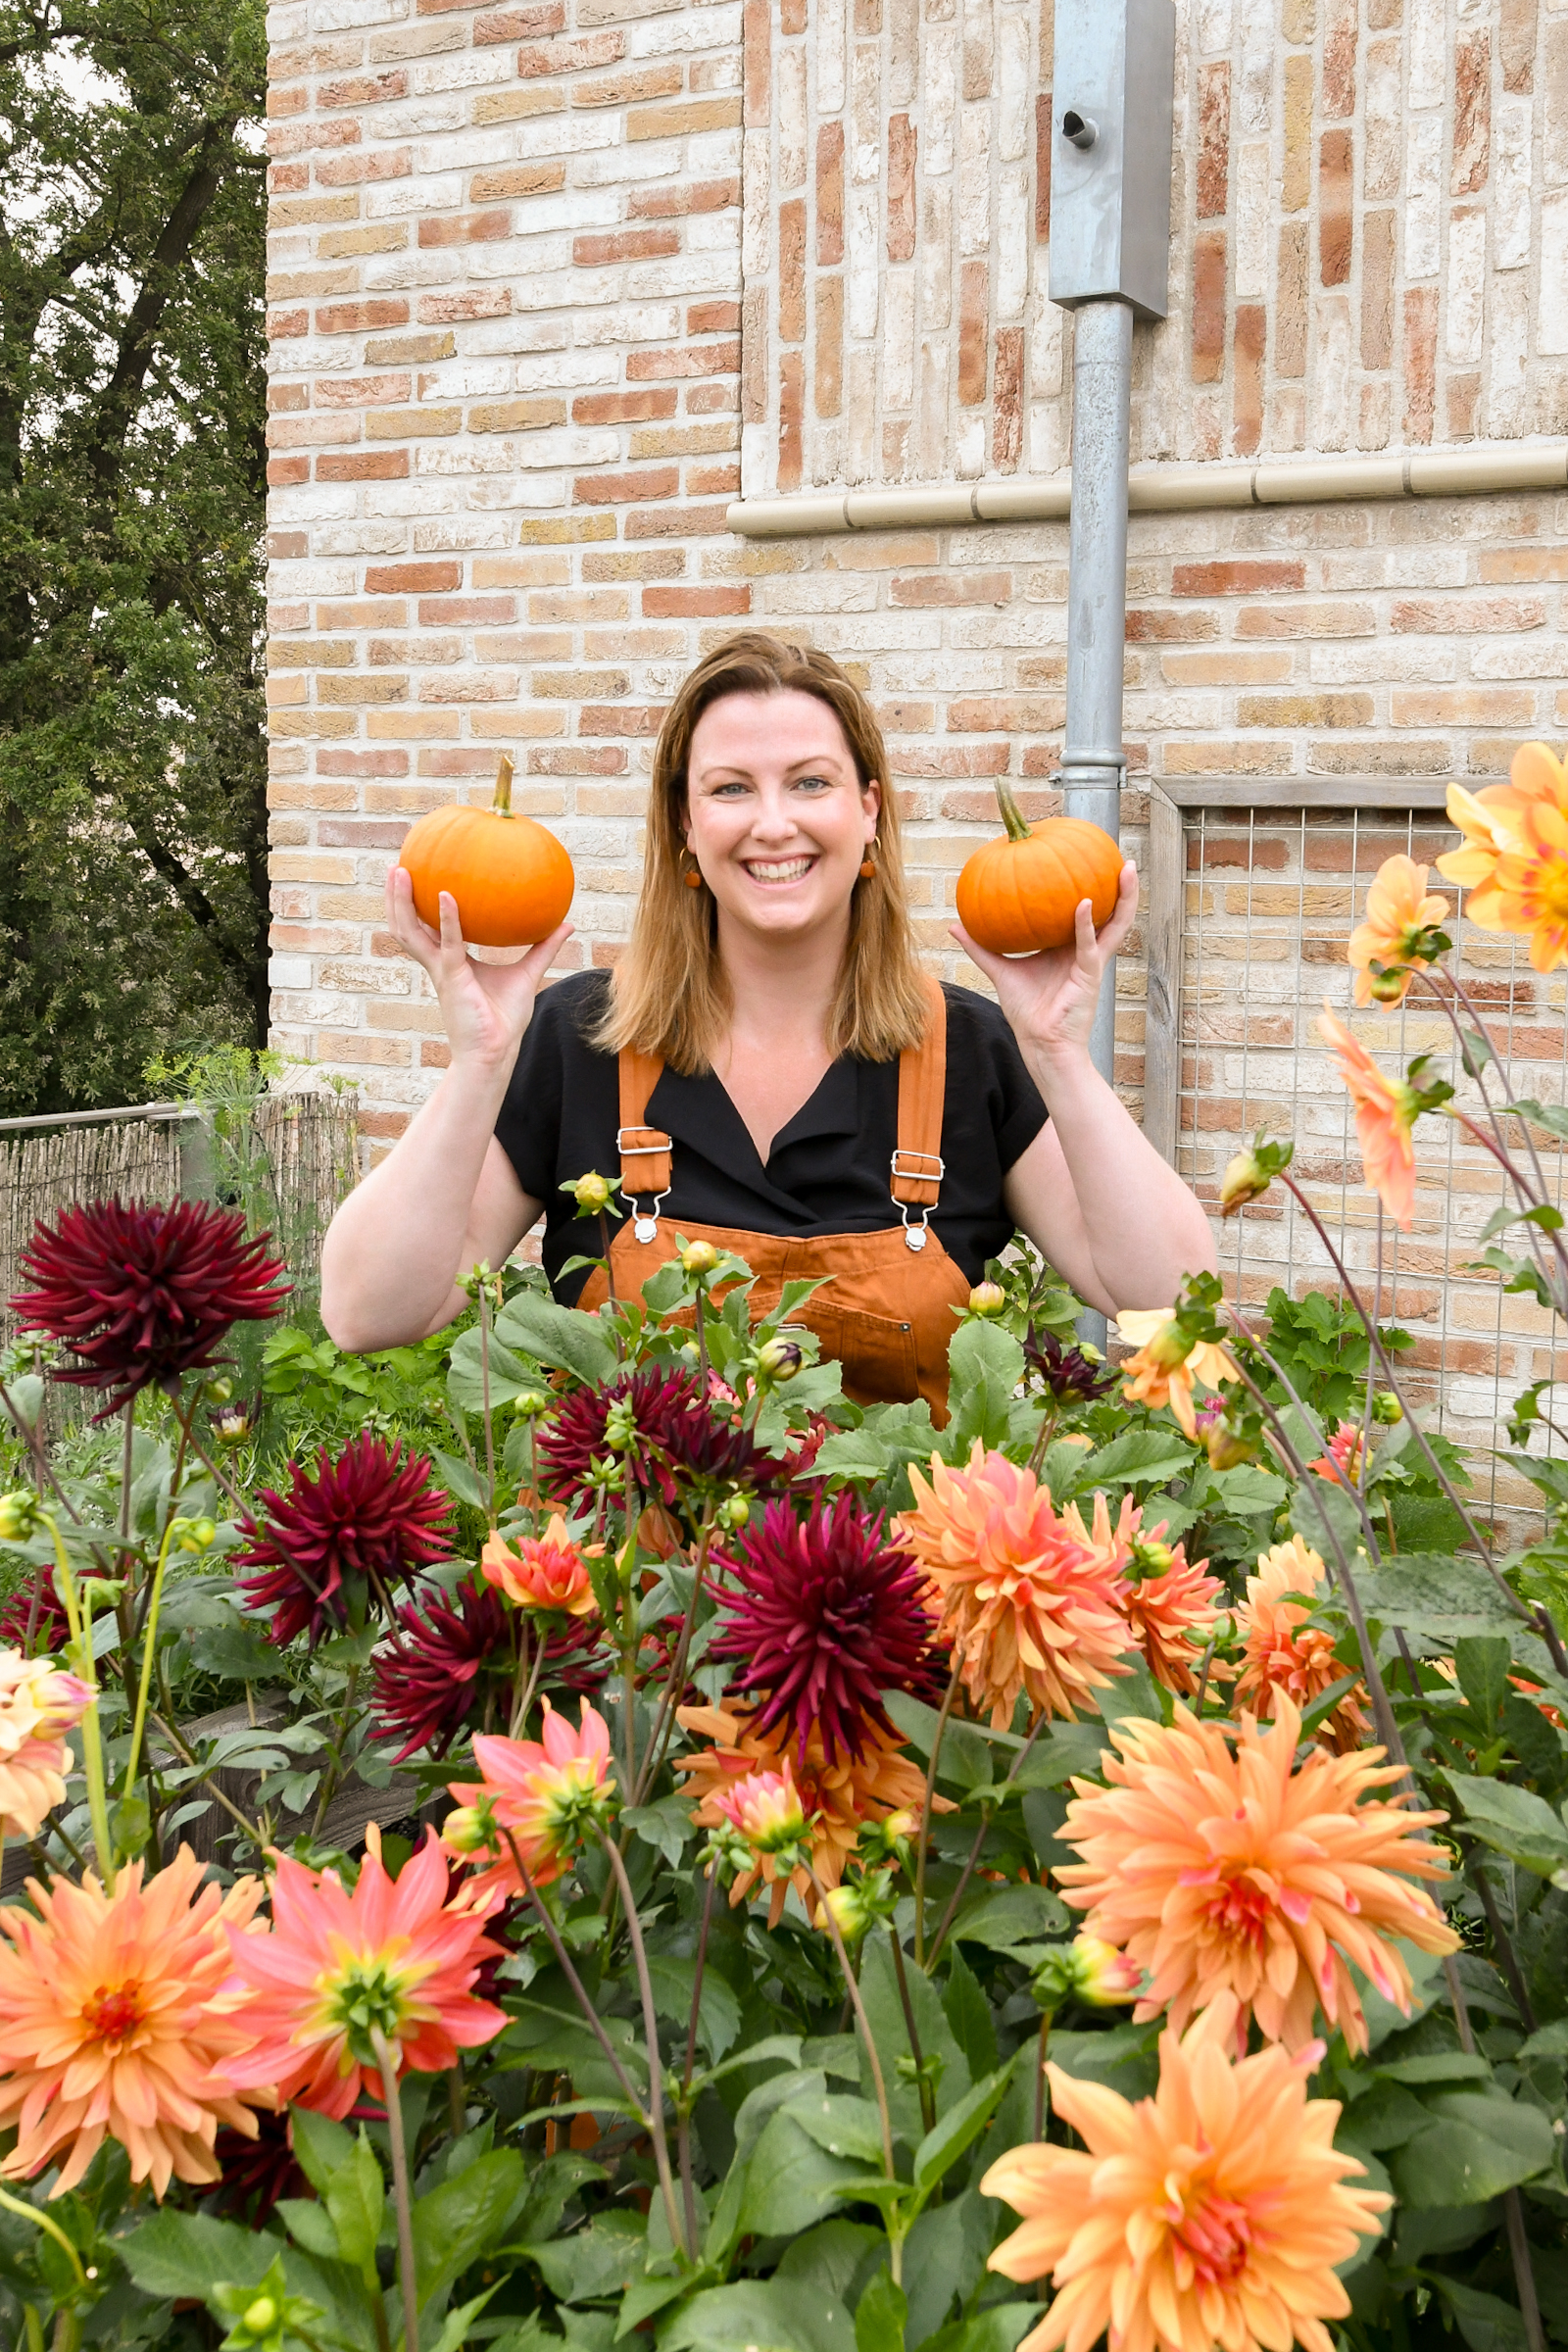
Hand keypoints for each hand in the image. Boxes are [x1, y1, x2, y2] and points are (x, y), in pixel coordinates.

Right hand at [385, 862, 571, 1075]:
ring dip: (402, 903)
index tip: (416, 875)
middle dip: (396, 898)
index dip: (416, 904)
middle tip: (396, 866)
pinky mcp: (452, 979)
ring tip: (400, 872)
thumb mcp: (527, 974)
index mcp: (449, 962)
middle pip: (406, 927)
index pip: (426, 928)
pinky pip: (449, 944)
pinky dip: (448, 920)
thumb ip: (543, 947)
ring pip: (410, 933)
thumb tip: (568, 923)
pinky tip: (448, 896)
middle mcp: (439, 964)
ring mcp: (442, 971)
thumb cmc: (504, 1019)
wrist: (496, 1052)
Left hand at [952, 860, 1138, 1068]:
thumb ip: (981, 947)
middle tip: (1121, 857)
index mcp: (1071, 948)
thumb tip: (954, 925)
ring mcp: (1092, 962)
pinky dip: (1086, 924)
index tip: (1089, 860)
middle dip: (1120, 887)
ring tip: (1126, 869)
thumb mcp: (1000, 970)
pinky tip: (1083, 903)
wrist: (1040, 1043)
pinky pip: (1089, 945)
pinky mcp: (1090, 975)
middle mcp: (1086, 951)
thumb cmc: (1027, 1011)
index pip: (1088, 914)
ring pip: (1116, 924)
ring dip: (1125, 897)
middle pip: (1111, 914)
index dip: (1093, 889)